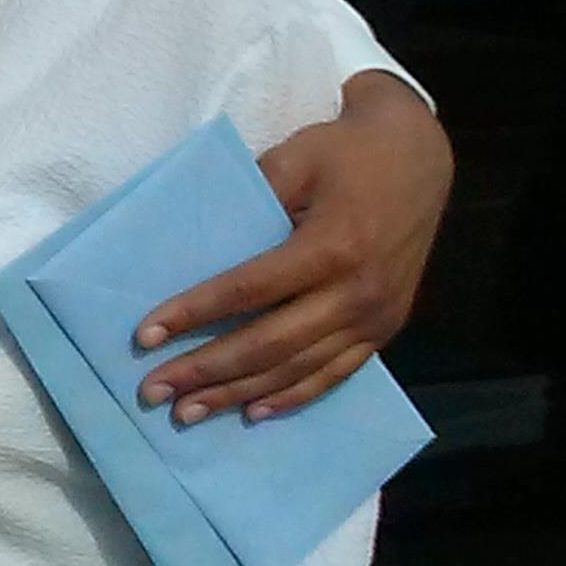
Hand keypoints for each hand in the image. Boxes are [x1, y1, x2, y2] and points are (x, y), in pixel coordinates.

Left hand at [134, 70, 451, 425]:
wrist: (420, 158)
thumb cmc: (347, 152)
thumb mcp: (295, 158)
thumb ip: (251, 199)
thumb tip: (199, 246)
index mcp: (332, 247)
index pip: (249, 291)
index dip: (195, 314)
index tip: (146, 336)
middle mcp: (357, 292)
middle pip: (269, 344)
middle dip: (207, 370)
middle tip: (154, 391)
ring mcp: (376, 317)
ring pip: (297, 369)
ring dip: (239, 394)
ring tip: (188, 413)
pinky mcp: (385, 329)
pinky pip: (334, 374)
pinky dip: (292, 396)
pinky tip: (253, 411)